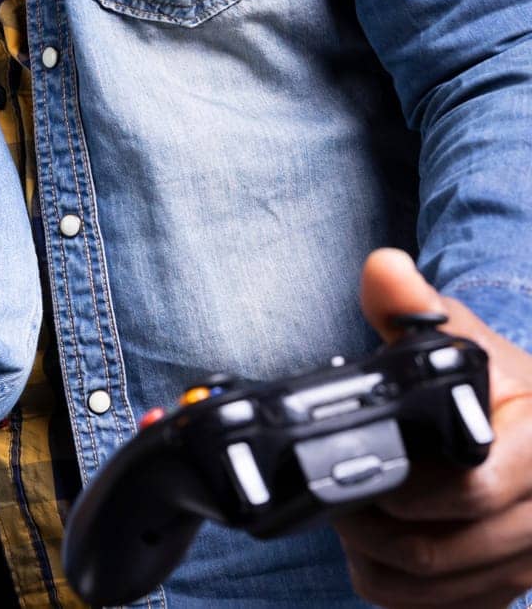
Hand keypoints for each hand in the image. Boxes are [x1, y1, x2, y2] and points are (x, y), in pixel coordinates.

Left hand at [334, 248, 531, 607]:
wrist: (527, 421)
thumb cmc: (489, 381)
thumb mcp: (458, 335)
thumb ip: (414, 307)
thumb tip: (384, 271)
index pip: (468, 489)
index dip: (403, 486)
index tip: (363, 468)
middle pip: (441, 549)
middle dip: (371, 524)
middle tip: (334, 495)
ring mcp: (530, 557)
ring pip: (434, 587)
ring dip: (377, 560)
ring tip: (349, 518)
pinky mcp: (510, 588)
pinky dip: (397, 588)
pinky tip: (377, 549)